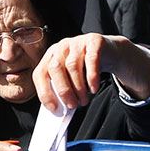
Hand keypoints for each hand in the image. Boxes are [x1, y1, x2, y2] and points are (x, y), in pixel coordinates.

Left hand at [35, 34, 149, 111]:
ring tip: (84, 100)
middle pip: (55, 68)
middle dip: (63, 91)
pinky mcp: (93, 41)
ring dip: (78, 88)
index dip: (44, 92)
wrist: (109, 52)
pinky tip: (94, 88)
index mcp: (50, 57)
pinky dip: (92, 77)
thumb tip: (60, 109)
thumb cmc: (86, 68)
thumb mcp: (72, 77)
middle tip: (72, 105)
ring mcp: (77, 42)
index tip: (54, 108)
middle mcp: (61, 47)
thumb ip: (64, 88)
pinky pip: (91, 60)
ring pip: (73, 66)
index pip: (40, 73)